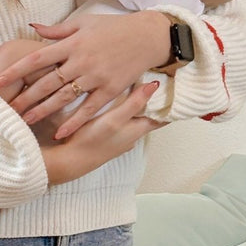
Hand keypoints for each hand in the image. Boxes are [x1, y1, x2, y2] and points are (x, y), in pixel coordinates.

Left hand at [0, 10, 173, 137]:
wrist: (147, 36)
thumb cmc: (113, 28)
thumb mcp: (84, 22)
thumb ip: (57, 29)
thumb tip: (32, 27)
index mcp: (72, 44)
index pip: (36, 58)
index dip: (15, 71)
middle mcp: (81, 61)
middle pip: (47, 82)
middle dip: (24, 97)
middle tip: (5, 110)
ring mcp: (96, 77)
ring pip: (64, 97)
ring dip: (43, 111)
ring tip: (24, 121)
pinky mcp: (110, 89)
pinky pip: (89, 109)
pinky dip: (75, 121)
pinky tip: (61, 133)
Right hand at [41, 81, 161, 183]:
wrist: (70, 161)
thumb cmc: (93, 140)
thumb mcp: (115, 119)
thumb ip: (134, 103)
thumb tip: (155, 85)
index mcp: (138, 130)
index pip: (162, 118)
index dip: (169, 105)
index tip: (175, 90)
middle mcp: (133, 136)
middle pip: (150, 118)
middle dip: (154, 104)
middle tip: (157, 85)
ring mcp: (121, 140)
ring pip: (136, 121)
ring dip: (139, 109)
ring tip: (140, 90)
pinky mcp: (109, 140)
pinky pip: (123, 124)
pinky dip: (126, 114)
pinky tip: (118, 106)